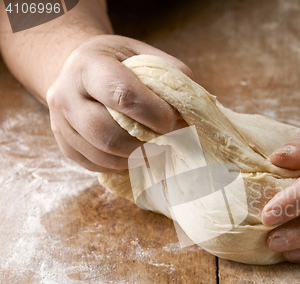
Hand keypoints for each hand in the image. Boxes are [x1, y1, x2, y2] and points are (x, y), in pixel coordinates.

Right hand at [46, 35, 192, 171]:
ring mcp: (60, 123)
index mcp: (88, 65)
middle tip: (168, 142)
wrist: (78, 70)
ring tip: (157, 149)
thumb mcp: (141, 54)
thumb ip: (168, 72)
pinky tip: (137, 154)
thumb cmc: (117, 62)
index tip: (173, 122)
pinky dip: (123, 165)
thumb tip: (191, 105)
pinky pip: (96, 165)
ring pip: (102, 154)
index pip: (121, 94)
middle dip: (145, 143)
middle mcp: (66, 94)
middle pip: (107, 132)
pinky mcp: (65, 145)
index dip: (153, 113)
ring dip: (137, 157)